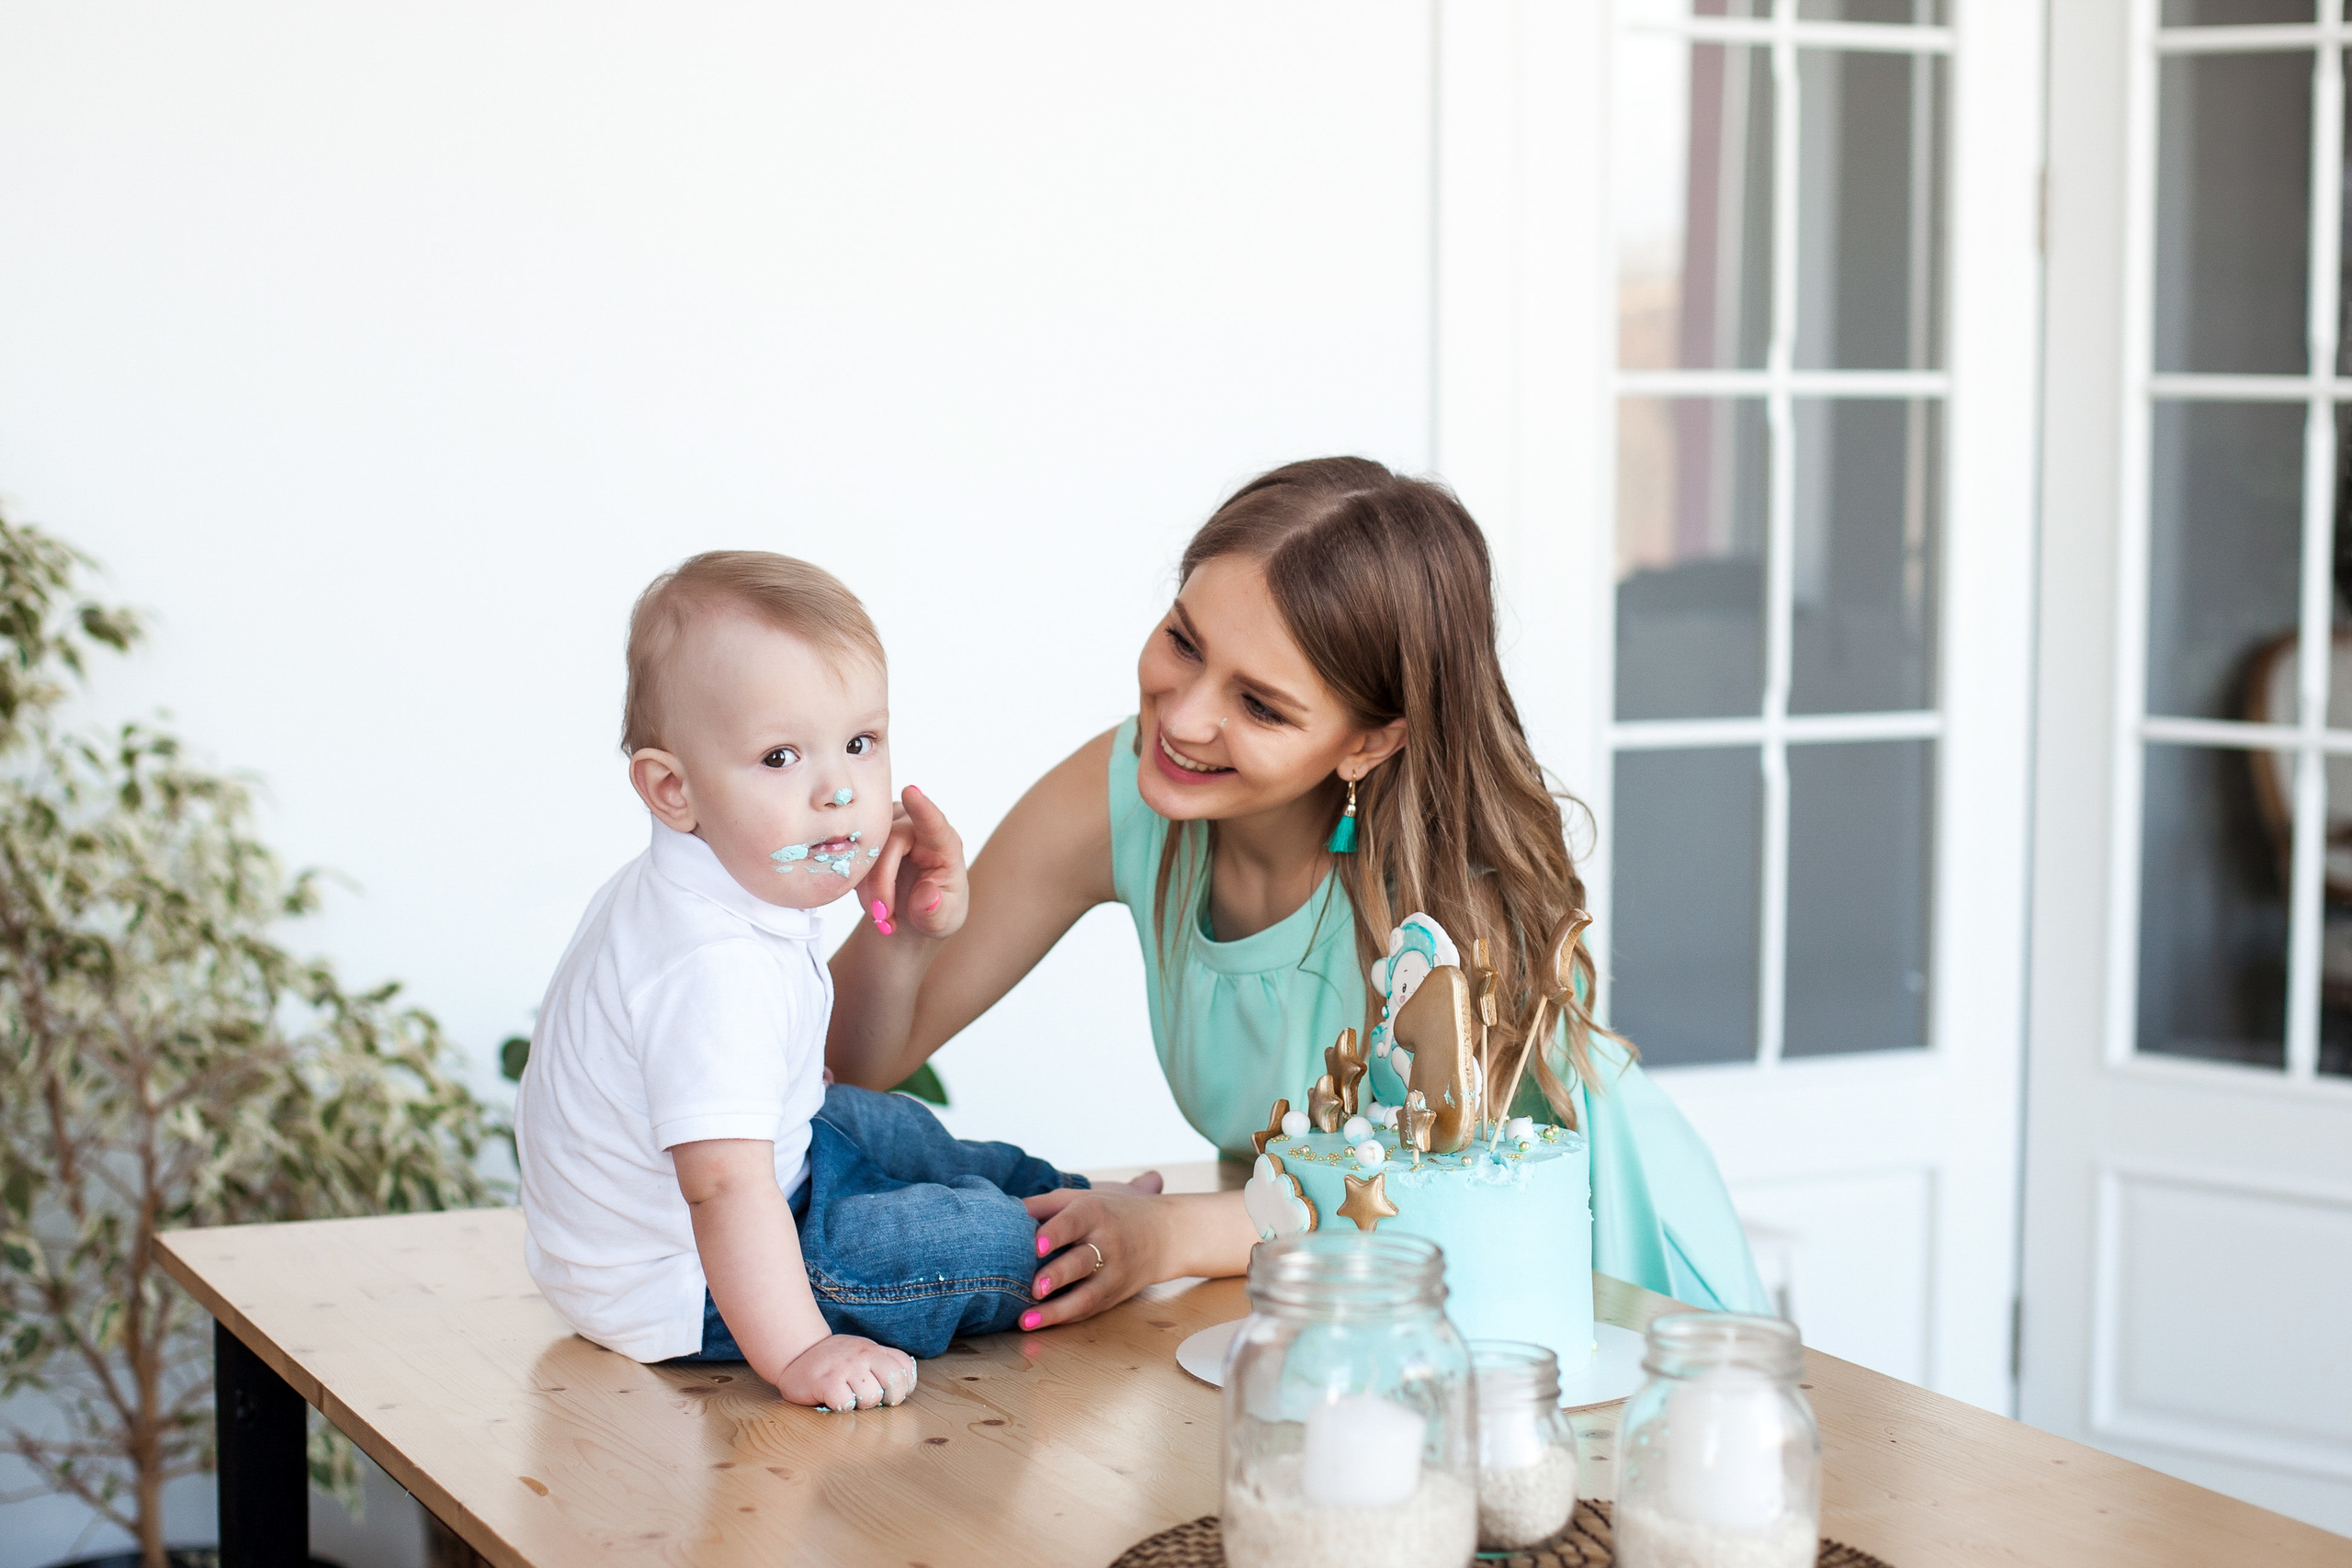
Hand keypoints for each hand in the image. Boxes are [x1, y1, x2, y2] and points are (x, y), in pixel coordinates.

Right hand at [774, 1333, 917, 1411]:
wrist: (797, 1353)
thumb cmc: (834, 1361)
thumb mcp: (861, 1354)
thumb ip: (882, 1364)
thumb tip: (903, 1389)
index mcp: (875, 1350)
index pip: (905, 1368)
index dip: (904, 1386)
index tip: (890, 1394)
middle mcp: (863, 1355)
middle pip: (895, 1380)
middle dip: (889, 1398)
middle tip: (873, 1400)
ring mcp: (845, 1367)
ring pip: (871, 1396)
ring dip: (861, 1405)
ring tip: (848, 1397)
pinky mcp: (826, 1381)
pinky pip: (846, 1403)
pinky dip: (841, 1407)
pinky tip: (832, 1399)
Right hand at [863, 785, 966, 939]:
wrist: (911, 915)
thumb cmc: (935, 911)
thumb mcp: (943, 920)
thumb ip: (936, 910)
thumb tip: (928, 896)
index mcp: (944, 844)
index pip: (934, 823)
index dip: (922, 808)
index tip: (911, 792)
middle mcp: (916, 828)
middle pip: (889, 843)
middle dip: (883, 886)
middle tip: (884, 918)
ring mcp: (889, 829)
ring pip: (866, 850)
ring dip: (870, 891)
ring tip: (884, 917)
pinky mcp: (867, 837)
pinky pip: (852, 857)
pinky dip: (859, 887)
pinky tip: (874, 903)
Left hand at [1019, 1182, 1175, 1330]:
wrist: (1164, 1234)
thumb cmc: (1111, 1212)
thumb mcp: (1081, 1198)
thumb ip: (1044, 1204)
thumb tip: (1005, 1213)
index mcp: (1095, 1213)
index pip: (1074, 1222)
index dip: (1055, 1233)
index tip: (1035, 1245)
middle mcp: (1107, 1244)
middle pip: (1081, 1261)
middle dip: (1057, 1276)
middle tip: (1032, 1287)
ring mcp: (1112, 1274)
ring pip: (1085, 1295)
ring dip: (1056, 1310)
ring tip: (1026, 1320)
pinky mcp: (1112, 1296)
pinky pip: (1087, 1310)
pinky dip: (1063, 1318)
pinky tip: (1039, 1324)